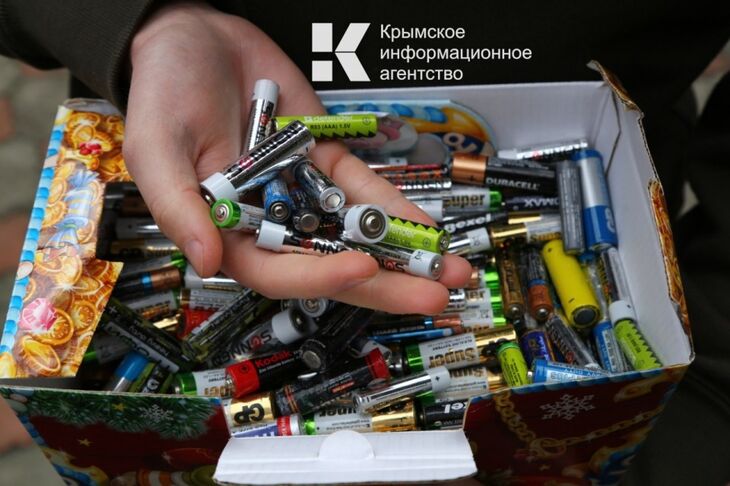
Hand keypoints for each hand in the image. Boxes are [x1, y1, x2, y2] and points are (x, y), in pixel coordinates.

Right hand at [124, 3, 470, 313]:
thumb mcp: (157, 149)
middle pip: (333, 262)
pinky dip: (395, 208)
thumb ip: (178, 208)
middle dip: (385, 283)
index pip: (279, 270)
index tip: (362, 268)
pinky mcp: (325, 164)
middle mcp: (271, 220)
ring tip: (448, 272)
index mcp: (228, 231)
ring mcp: (303, 193)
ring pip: (358, 232)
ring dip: (404, 253)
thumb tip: (205, 260)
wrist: (196, 39)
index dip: (321, 275)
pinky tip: (426, 228)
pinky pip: (363, 191)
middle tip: (431, 297)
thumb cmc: (164, 93)